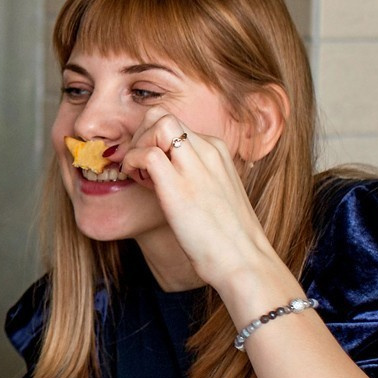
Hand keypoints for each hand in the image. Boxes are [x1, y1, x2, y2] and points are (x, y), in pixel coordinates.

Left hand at [119, 111, 278, 293]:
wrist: (244, 261)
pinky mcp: (179, 187)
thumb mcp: (217, 195)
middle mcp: (208, 151)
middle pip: (163, 115)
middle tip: (137, 164)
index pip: (176, 123)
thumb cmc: (229, 238)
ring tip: (137, 173)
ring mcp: (195, 167)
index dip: (153, 138)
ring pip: (156, 124)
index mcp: (218, 151)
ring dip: (137, 144)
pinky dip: (133, 161)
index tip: (147, 164)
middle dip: (141, 134)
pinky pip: (146, 153)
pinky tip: (136, 181)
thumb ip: (197, 178)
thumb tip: (166, 178)